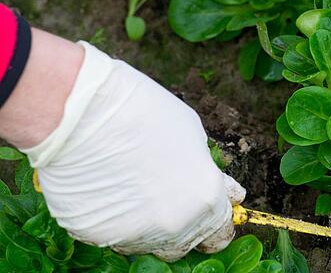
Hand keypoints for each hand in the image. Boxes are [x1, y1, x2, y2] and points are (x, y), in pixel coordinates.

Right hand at [14, 38, 244, 260]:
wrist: (82, 115)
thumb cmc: (142, 114)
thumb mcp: (193, 136)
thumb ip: (203, 172)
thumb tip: (215, 188)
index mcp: (205, 199)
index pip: (220, 233)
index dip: (216, 224)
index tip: (209, 214)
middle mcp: (175, 225)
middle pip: (184, 244)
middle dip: (181, 225)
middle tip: (166, 197)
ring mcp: (134, 235)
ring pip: (146, 241)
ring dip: (146, 222)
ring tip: (130, 183)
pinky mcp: (96, 236)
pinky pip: (111, 233)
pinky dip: (112, 217)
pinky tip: (105, 185)